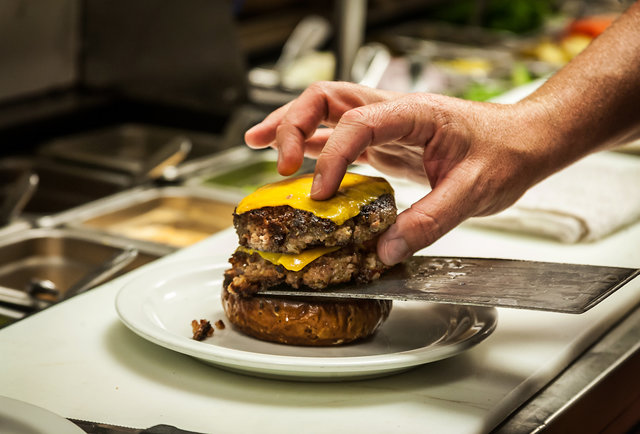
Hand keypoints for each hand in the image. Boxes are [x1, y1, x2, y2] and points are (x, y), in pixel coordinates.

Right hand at [246, 81, 554, 264]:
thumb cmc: (507, 152)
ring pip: (326, 111)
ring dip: (291, 125)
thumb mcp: (475, 191)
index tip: (321, 194)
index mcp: (414, 113)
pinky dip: (312, 145)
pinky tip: (294, 160)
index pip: (356, 124)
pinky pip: (340, 136)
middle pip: (327, 98)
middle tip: (276, 159)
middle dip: (293, 123)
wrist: (525, 141)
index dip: (330, 157)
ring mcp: (387, 124)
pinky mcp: (387, 142)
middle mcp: (393, 111)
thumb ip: (430, 220)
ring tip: (257, 143)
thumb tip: (386, 250)